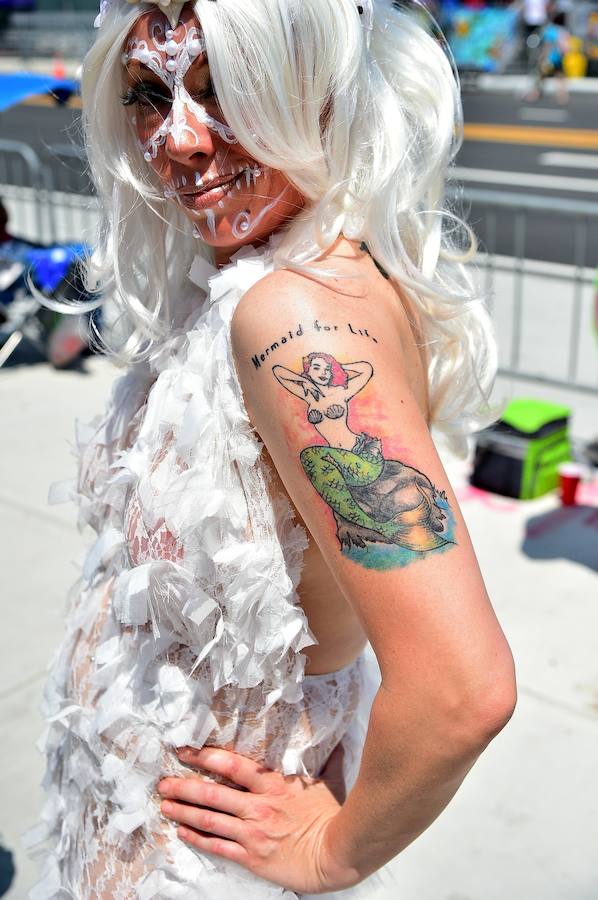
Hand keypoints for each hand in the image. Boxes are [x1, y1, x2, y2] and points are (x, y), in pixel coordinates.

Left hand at [158, 742, 359, 894]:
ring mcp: (253, 832)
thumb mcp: (330, 781)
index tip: (186, 750)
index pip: (232, 765)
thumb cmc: (334, 817)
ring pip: (210, 818)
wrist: (337, 855)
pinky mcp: (252, 856)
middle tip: (163, 782)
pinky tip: (183, 831)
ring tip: (165, 804)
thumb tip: (339, 741)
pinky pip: (218, 846)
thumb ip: (329, 760)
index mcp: (273, 783)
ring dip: (184, 810)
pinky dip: (197, 838)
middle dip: (184, 785)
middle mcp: (258, 805)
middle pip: (212, 792)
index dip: (205, 756)